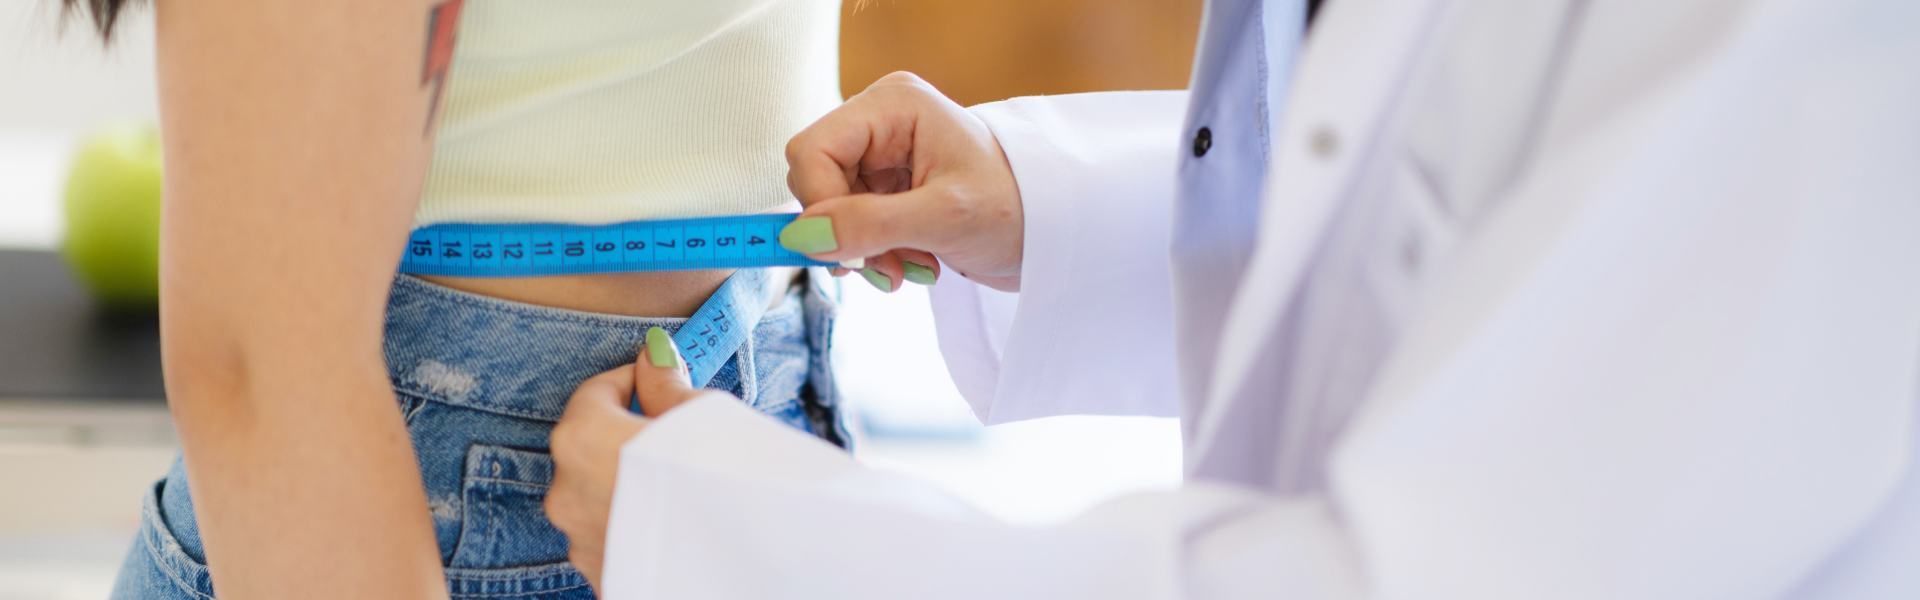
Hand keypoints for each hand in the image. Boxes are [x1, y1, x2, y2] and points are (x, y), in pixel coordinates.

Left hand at [546, 327, 704, 593]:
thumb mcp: (702, 413)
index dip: (631, 380)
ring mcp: (581, 543)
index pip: (594, 392)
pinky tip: (679, 522)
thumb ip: (666, 385)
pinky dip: (636, 526)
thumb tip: (654, 357)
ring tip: (684, 485)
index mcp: (583, 439)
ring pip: (598, 498)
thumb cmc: (730, 476)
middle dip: (627, 436)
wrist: (759, 557)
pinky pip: (612, 540)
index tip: (660, 379)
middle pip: (590, 449)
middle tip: (677, 434)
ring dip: (629, 485)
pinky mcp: (601, 578)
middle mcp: (567, 493)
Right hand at [782, 72, 1024, 291]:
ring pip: (829, 210)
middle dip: (846, 233)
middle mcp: (880, 121)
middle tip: (889, 269)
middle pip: (816, 180)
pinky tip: (914, 261)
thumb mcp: (944, 218)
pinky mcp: (886, 186)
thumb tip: (801, 238)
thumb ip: (870, 224)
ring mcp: (881, 154)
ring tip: (911, 268)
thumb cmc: (1016, 209)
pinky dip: (875, 252)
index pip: (813, 150)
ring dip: (863, 250)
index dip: (820, 206)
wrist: (1054, 232)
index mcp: (893, 105)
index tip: (851, 254)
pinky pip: (851, 224)